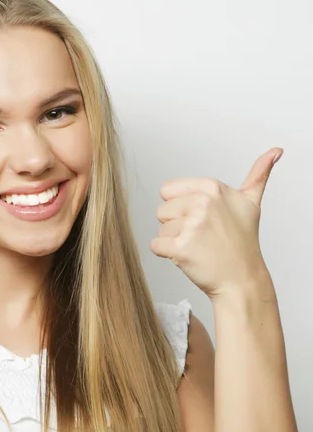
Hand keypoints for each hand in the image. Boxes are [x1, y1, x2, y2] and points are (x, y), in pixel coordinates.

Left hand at [150, 147, 281, 299]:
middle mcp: (202, 203)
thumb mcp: (251, 203)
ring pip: (160, 229)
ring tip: (198, 246)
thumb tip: (275, 152)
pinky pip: (155, 246)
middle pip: (161, 210)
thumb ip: (258, 174)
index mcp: (212, 187)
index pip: (167, 190)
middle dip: (176, 225)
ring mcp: (192, 226)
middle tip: (201, 235)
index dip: (181, 207)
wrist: (242, 279)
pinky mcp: (181, 248)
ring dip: (174, 241)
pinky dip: (167, 255)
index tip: (203, 218)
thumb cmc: (242, 242)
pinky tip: (188, 256)